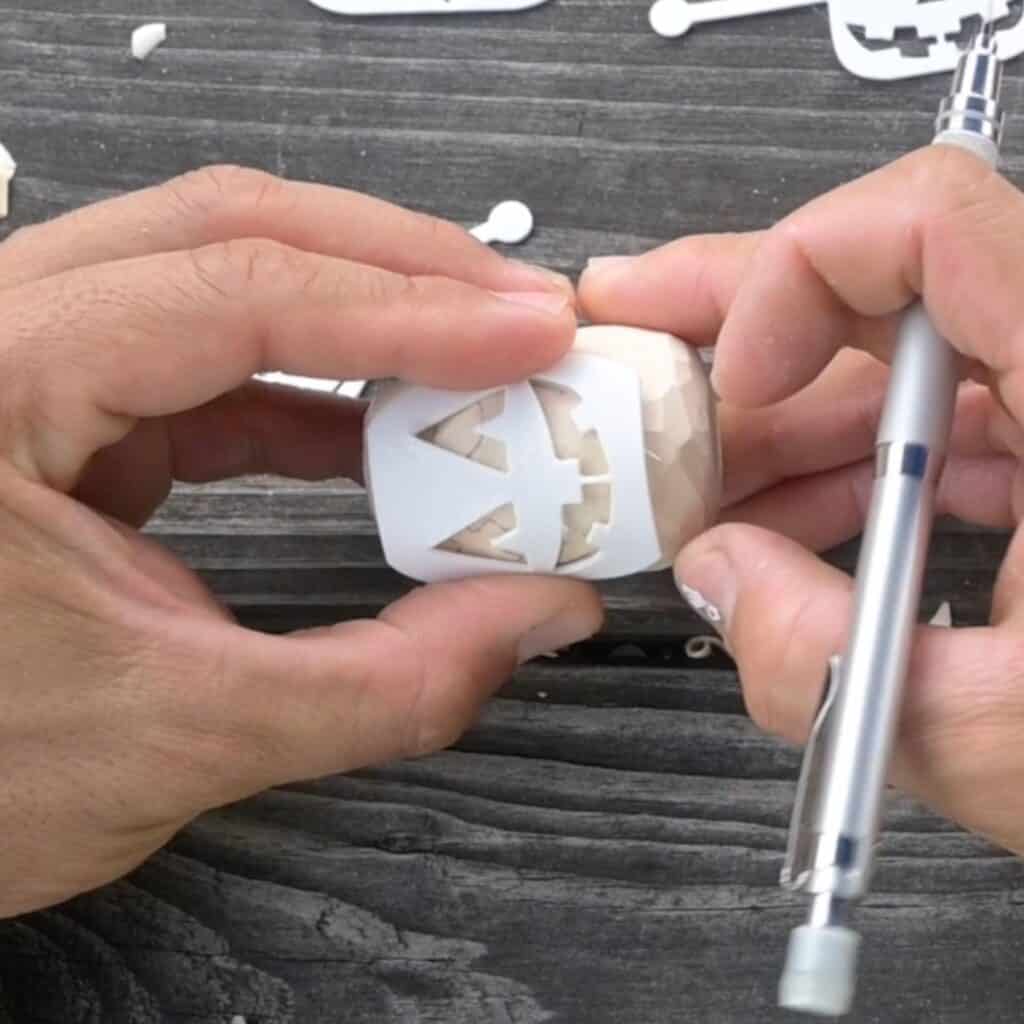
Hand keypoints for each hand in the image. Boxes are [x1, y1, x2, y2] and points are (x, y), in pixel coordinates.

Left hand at [0, 165, 601, 915]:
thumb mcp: (187, 739)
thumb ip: (391, 678)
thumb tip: (552, 609)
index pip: (228, 295)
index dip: (405, 308)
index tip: (535, 331)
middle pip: (224, 234)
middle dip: (396, 269)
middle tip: (523, 315)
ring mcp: (21, 361)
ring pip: (215, 274)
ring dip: (361, 313)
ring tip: (479, 355)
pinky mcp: (60, 411)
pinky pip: (203, 361)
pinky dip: (311, 387)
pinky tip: (388, 427)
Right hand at [579, 146, 1023, 853]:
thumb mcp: (1000, 740)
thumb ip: (819, 662)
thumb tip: (717, 576)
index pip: (933, 222)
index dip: (798, 274)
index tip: (736, 376)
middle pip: (884, 288)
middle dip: (736, 327)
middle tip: (634, 340)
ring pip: (889, 373)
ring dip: (775, 428)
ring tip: (692, 489)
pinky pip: (923, 435)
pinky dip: (836, 477)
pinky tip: (776, 531)